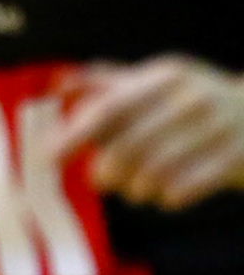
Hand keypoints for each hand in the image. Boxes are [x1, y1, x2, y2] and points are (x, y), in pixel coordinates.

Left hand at [45, 55, 243, 209]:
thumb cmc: (199, 100)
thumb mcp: (159, 80)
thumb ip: (110, 82)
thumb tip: (59, 85)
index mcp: (165, 76)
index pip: (111, 107)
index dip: (76, 133)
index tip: (50, 155)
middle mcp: (191, 98)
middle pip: (130, 144)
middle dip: (106, 170)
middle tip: (100, 181)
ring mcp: (218, 127)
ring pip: (157, 169)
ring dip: (137, 187)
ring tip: (135, 190)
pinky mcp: (237, 156)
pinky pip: (189, 186)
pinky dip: (169, 197)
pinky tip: (166, 197)